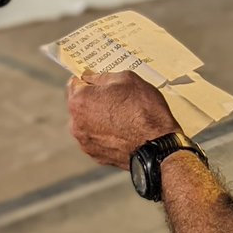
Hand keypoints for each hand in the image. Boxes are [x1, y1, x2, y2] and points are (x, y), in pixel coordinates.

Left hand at [67, 71, 181, 169]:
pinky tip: (122, 131)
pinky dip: (104, 133)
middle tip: (114, 98)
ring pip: (86, 122)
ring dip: (97, 117)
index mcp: (80, 100)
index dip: (88, 80)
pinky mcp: (95, 155)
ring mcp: (84, 141)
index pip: (74, 83)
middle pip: (79, 104)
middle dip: (92, 99)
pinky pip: (96, 138)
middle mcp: (76, 123)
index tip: (99, 81)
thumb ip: (103, 77)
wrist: (157, 146)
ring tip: (121, 116)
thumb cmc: (144, 109)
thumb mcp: (127, 79)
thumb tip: (91, 78)